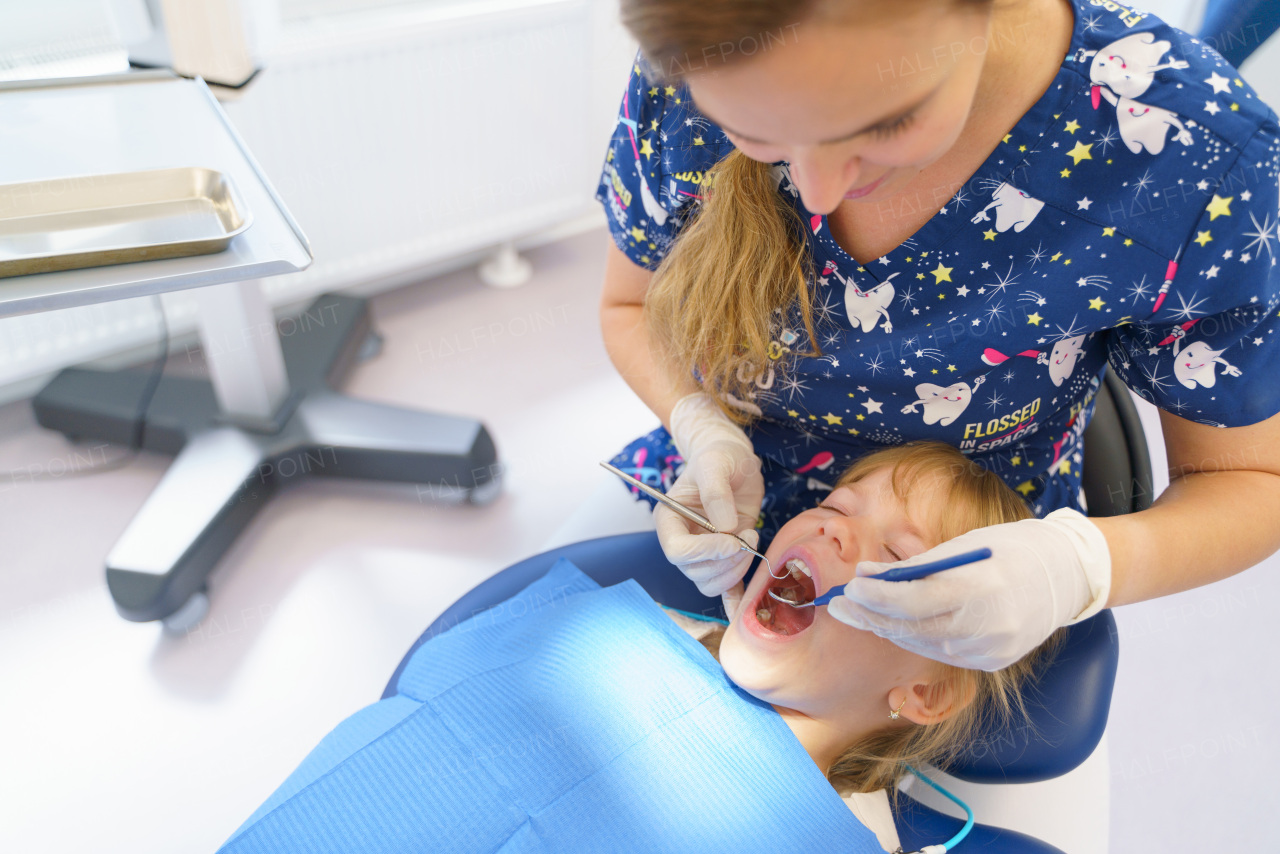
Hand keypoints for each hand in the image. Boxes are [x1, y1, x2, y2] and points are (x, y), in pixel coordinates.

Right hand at [654, 393, 765, 596]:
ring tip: (751, 539)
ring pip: (710, 583)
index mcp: (669, 519)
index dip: (704, 551)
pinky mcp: (723, 559)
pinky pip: (723, 588)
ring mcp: (702, 552)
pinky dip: (732, 598)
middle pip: (694, 572)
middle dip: (726, 561)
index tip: (732, 540)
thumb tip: (725, 528)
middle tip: (748, 537)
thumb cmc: (720, 457)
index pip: (677, 551)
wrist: (735, 462)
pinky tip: (743, 605)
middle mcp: (682, 540)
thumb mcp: (717, 464)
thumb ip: (717, 493)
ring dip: (736, 570)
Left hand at [826, 508, 1111, 669]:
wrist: (1068, 575)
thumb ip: (915, 565)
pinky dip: (915, 638)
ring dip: (887, 628)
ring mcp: (989, 651)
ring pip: (921, 645)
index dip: (876, 597)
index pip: (912, 601)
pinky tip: (895, 624)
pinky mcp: (991, 664)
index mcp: (979, 589)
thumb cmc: (1012, 549)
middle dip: (870, 616)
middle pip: (910, 629)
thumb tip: (867, 574)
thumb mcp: (963, 546)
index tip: (850, 586)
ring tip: (859, 612)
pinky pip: (941, 653)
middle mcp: (985, 627)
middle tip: (840, 604)